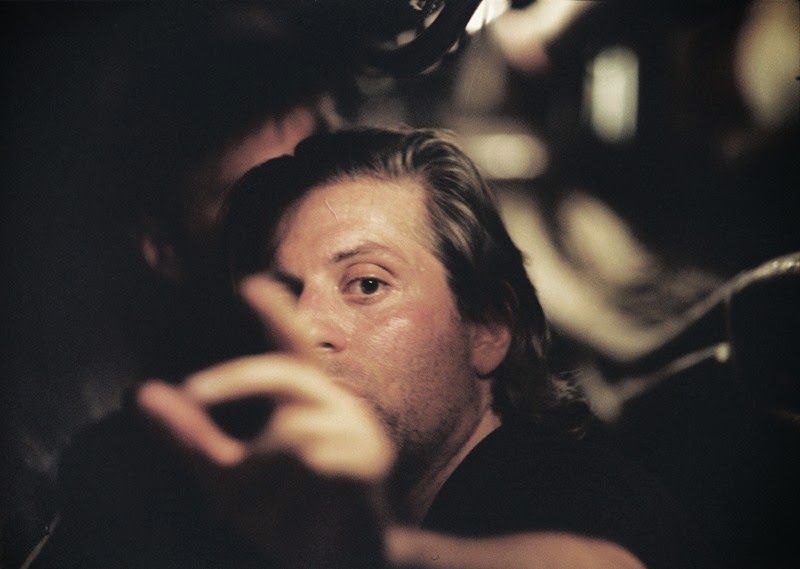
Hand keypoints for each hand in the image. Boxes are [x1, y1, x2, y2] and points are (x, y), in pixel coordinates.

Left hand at [136, 275, 394, 567]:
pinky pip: (309, 468)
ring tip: (276, 514)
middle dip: (237, 377)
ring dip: (264, 480)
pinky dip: (289, 499)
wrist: (339, 563)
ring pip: (289, 437)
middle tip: (191, 389)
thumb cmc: (285, 517)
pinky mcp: (364, 464)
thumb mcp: (225, 477)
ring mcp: (356, 433)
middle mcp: (336, 407)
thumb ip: (190, 436)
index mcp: (308, 403)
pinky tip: (305, 516)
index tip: (251, 283)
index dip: (276, 314)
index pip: (294, 348)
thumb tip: (142, 393)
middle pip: (287, 370)